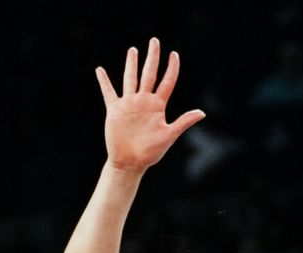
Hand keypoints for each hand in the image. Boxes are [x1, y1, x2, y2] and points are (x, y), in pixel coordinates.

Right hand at [98, 37, 204, 172]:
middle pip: (149, 73)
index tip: (174, 54)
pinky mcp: (115, 110)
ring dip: (131, 64)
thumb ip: (184, 122)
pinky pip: (109, 92)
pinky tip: (100, 70)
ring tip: (133, 50)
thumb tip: (202, 112)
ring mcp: (129, 104)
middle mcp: (144, 101)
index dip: (171, 68)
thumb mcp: (169, 135)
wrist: (131, 162)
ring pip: (130, 78)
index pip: (167, 81)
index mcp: (158, 106)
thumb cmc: (151, 152)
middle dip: (152, 57)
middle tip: (154, 40)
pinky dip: (104, 82)